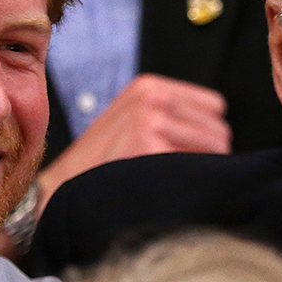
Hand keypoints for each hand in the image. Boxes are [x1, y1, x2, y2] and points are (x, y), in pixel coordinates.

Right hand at [37, 73, 230, 205]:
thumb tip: (222, 139)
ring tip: (169, 185)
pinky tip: (165, 194)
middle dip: (207, 158)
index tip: (181, 156)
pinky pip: (198, 170)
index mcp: (150, 86)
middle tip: (175, 178)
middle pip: (219, 132)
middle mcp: (153, 97)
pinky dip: (190, 187)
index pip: (215, 108)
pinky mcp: (149, 147)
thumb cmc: (99, 167)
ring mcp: (151, 120)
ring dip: (199, 174)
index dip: (204, 136)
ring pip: (216, 152)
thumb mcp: (130, 123)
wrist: (58, 193)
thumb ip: (170, 118)